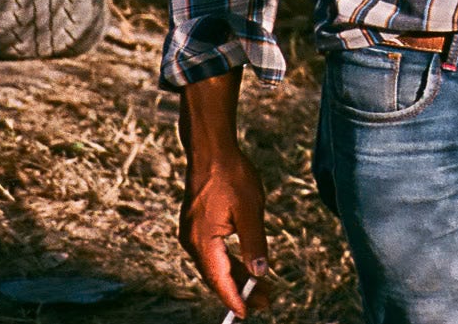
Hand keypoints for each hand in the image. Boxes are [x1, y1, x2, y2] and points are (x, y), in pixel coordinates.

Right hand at [179, 141, 268, 314]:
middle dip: (240, 291)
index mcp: (202, 241)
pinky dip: (230, 262)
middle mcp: (192, 241)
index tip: (248, 314)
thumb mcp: (250, 210)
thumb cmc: (232, 176)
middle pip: (217, 275)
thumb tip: (260, 273)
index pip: (219, 279)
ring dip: (237, 277)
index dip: (234, 298)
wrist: (212, 150)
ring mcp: (193, 234)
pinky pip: (214, 252)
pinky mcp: (197, 226)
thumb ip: (254, 244)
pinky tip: (247, 268)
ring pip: (216, 264)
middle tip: (266, 303)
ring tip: (262, 290)